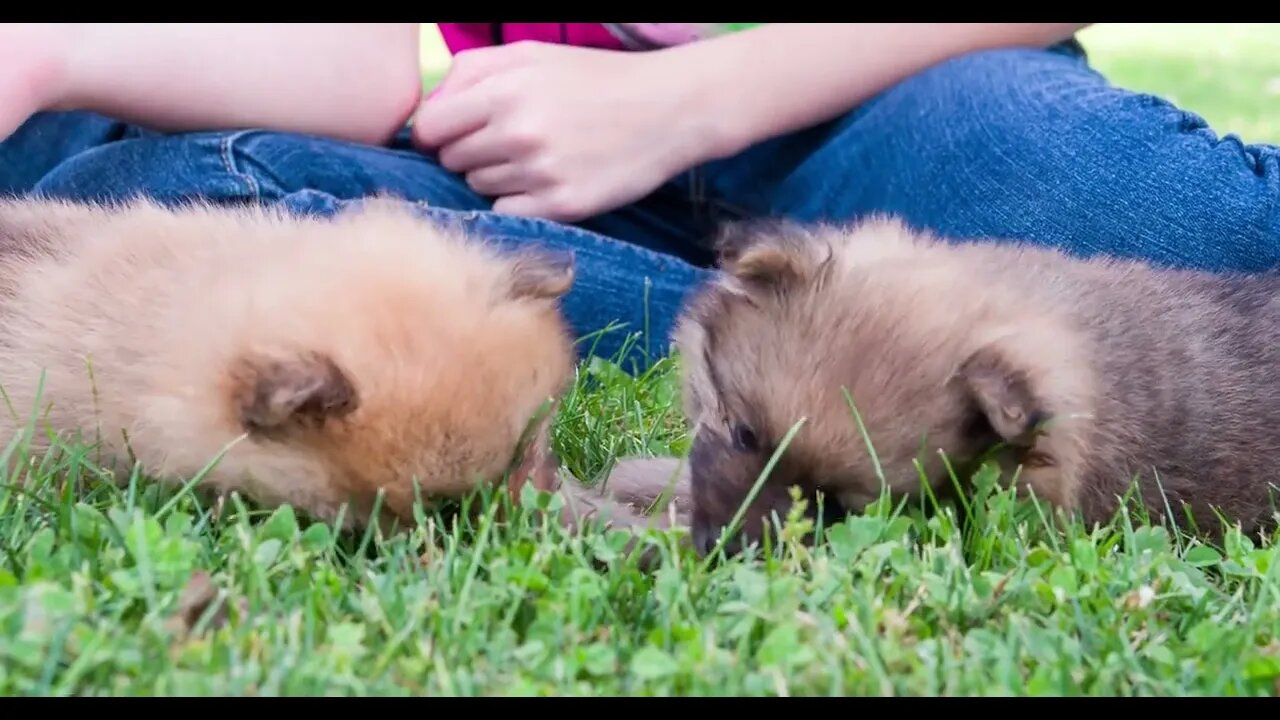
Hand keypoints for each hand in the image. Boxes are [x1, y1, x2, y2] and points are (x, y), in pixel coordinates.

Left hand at [411, 41, 715, 222]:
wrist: (667, 109)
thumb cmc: (594, 79)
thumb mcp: (531, 54)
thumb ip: (471, 72)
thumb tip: (429, 111)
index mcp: (503, 89)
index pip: (429, 128)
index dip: (436, 133)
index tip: (455, 133)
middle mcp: (517, 131)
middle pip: (451, 160)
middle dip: (469, 152)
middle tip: (507, 142)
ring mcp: (539, 172)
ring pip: (478, 186)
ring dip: (496, 176)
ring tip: (535, 157)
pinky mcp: (561, 205)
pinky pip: (506, 212)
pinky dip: (517, 201)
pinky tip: (544, 181)